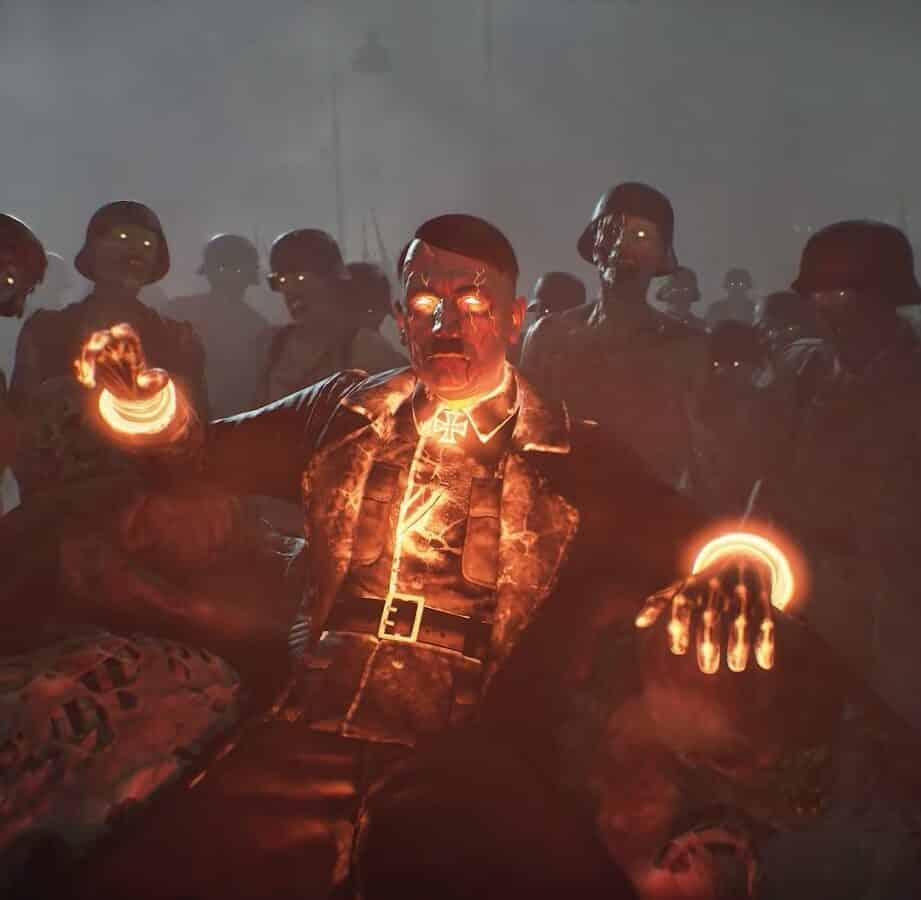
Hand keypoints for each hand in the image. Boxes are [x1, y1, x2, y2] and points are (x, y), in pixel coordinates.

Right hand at [75, 323, 181, 437]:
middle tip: (93, 353)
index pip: (127, 332)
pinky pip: (84, 364)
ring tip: (89, 381)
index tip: (115, 332)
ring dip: (86, 364)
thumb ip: (158, 379)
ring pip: (89, 351)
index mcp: (133, 346)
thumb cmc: (150, 385)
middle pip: (102, 337)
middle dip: (96, 343)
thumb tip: (147, 378)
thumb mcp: (158, 383)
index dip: (122, 330)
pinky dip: (83, 372)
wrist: (136, 393)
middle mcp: (116, 346)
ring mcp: (103, 354)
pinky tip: (89, 383)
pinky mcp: (95, 364)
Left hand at [636, 552, 774, 674]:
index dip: (679, 626)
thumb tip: (638, 623)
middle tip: (707, 668)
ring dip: (739, 644)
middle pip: (711, 617)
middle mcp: (717, 588)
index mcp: (694, 586)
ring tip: (735, 666)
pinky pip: (766, 620)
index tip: (677, 650)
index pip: (682, 605)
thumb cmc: (703, 581)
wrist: (741, 556)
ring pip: (740, 620)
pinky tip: (764, 663)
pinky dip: (766, 641)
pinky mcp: (763, 598)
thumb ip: (659, 602)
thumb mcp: (680, 586)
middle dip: (709, 642)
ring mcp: (741, 592)